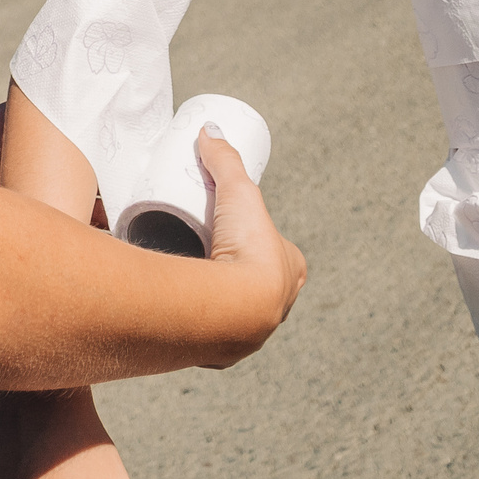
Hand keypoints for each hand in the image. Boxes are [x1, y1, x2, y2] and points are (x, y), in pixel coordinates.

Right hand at [195, 128, 306, 351]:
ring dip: (221, 301)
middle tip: (203, 250)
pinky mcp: (227, 349)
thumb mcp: (238, 192)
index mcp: (290, 268)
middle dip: (235, 269)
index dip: (255, 236)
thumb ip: (224, 160)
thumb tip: (209, 129)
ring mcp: (255, 329)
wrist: (235, 308)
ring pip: (238, 311)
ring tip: (190, 281)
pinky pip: (214, 335)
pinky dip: (203, 325)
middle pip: (257, 281)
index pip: (276, 251)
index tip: (230, 227)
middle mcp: (280, 302)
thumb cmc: (249, 249)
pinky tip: (188, 318)